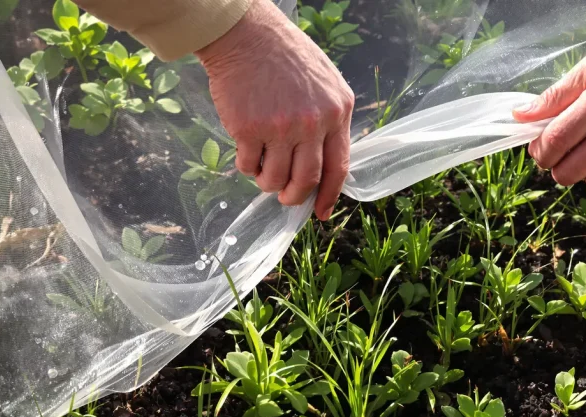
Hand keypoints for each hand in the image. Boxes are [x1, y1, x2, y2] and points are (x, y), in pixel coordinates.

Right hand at [195, 0, 353, 219]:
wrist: (246, 35)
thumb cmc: (285, 56)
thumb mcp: (325, 82)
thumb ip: (331, 119)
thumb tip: (324, 161)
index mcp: (338, 111)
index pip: (339, 166)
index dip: (329, 195)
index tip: (321, 212)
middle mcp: (314, 122)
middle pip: (307, 180)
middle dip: (294, 196)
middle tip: (284, 197)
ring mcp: (281, 127)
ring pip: (275, 178)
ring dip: (267, 182)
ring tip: (262, 170)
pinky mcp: (249, 129)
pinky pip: (248, 166)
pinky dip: (247, 165)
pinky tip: (247, 150)